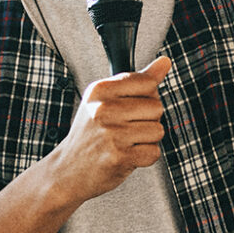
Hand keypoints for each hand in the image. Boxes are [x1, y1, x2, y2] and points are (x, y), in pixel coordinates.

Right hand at [52, 57, 171, 203]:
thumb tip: (165, 61)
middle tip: (126, 128)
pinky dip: (144, 157)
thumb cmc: (90, 134)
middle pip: (157, 106)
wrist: (68, 170)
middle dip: (148, 120)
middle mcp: (104, 109)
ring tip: (126, 142)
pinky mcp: (120, 156)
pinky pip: (153, 152)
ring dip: (147, 140)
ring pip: (158, 130)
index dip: (146, 96)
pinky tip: (126, 156)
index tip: (131, 107)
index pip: (148, 83)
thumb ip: (138, 80)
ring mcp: (111, 133)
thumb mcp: (105, 100)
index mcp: (100, 90)